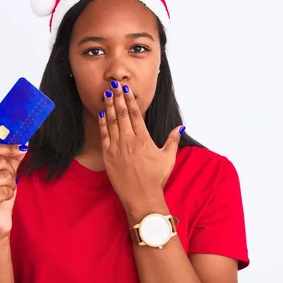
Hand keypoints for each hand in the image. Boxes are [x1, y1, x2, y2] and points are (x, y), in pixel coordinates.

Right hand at [0, 143, 27, 240]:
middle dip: (10, 171)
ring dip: (11, 184)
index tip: (22, 148)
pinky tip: (3, 199)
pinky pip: (4, 191)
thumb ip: (12, 158)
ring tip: (5, 191)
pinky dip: (9, 194)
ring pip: (4, 176)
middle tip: (9, 180)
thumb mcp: (6, 173)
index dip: (9, 147)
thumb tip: (24, 143)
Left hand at [98, 80, 184, 210]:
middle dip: (118, 98)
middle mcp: (129, 141)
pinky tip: (102, 113)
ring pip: (112, 122)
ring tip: (106, 94)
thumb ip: (173, 140)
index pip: (136, 114)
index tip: (126, 89)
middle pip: (122, 114)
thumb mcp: (168, 158)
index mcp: (144, 139)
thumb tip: (180, 127)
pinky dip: (102, 123)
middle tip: (114, 84)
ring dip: (109, 106)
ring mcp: (117, 148)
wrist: (141, 197)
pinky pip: (104, 135)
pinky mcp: (108, 156)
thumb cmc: (156, 179)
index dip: (130, 100)